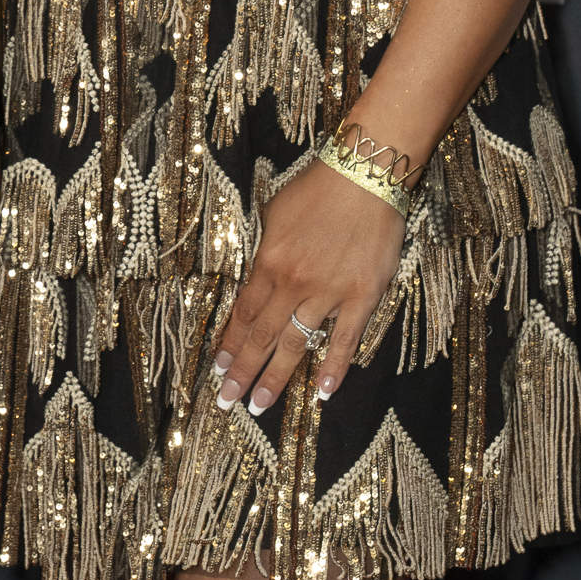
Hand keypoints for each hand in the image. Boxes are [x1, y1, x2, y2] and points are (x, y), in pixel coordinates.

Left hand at [210, 162, 405, 415]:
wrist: (364, 174)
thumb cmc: (317, 188)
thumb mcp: (274, 214)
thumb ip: (264, 252)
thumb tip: (254, 280)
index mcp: (268, 262)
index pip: (243, 313)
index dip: (229, 344)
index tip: (217, 368)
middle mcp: (293, 283)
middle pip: (261, 336)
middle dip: (242, 371)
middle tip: (226, 400)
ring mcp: (328, 293)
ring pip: (295, 344)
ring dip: (275, 378)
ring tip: (259, 405)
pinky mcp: (362, 296)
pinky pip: (345, 340)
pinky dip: (333, 368)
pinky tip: (322, 393)